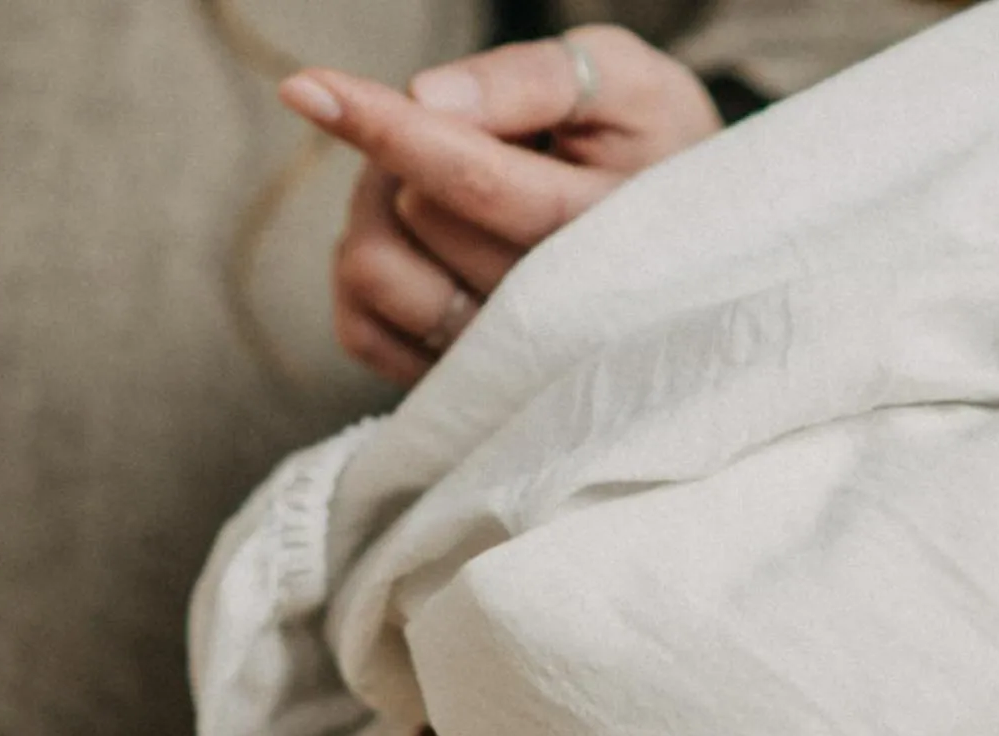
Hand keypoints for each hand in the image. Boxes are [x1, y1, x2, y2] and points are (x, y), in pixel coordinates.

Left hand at [282, 25, 723, 384]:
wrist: (690, 242)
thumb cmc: (650, 144)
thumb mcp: (625, 81)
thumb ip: (536, 78)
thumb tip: (428, 100)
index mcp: (607, 229)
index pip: (473, 178)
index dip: (387, 126)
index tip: (308, 87)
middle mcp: (555, 316)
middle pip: (414, 212)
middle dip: (408, 150)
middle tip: (457, 132)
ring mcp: (504, 367)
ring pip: (375, 272)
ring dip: (380, 209)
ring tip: (435, 186)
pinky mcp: (460, 393)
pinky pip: (359, 330)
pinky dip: (364, 273)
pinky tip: (418, 246)